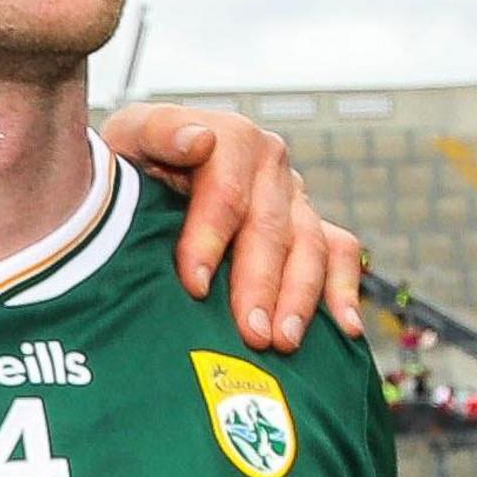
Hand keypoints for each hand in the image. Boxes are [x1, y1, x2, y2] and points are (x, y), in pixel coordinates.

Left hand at [96, 104, 368, 350]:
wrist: (148, 173)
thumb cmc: (133, 163)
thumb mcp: (131, 138)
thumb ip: (160, 134)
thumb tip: (200, 140)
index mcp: (231, 138)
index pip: (226, 193)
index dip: (210, 239)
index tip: (195, 286)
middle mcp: (270, 164)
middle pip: (270, 228)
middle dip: (259, 284)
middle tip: (250, 333)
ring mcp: (294, 197)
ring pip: (310, 246)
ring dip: (300, 297)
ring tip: (284, 342)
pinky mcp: (310, 226)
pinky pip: (340, 253)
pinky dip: (344, 289)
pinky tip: (345, 328)